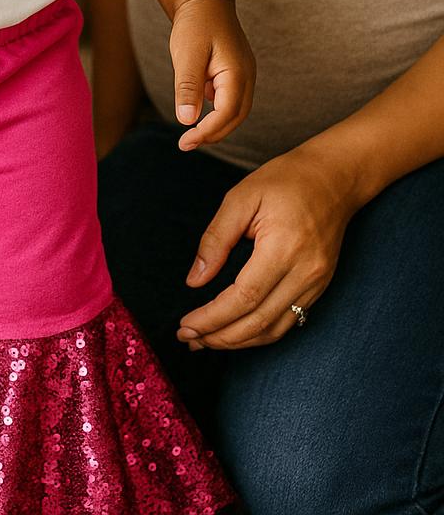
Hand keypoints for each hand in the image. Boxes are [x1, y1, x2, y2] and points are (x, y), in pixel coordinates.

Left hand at [168, 0, 254, 150]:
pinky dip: (215, 110)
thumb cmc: (195, 24)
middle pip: (235, 117)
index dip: (207, 131)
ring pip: (234, 110)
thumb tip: (186, 120)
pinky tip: (196, 107)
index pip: (226, 114)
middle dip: (213, 133)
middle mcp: (246, 76)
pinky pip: (229, 99)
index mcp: (237, 73)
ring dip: (215, 124)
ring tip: (190, 133)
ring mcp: (244, 74)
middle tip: (186, 143)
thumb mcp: (186, 54)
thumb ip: (188, 87)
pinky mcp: (236, 73)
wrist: (204, 0)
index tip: (185, 141)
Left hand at [177, 142, 361, 350]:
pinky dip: (259, 332)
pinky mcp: (320, 287)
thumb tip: (194, 281)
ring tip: (204, 340)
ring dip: (237, 341)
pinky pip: (288, 321)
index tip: (184, 324)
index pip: (244, 298)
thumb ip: (216, 239)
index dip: (212, 317)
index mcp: (283, 248)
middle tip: (186, 337)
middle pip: (259, 322)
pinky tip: (235, 331)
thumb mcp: (241, 197)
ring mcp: (317, 284)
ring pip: (274, 330)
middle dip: (219, 336)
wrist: (335, 178)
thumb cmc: (285, 181)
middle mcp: (305, 273)